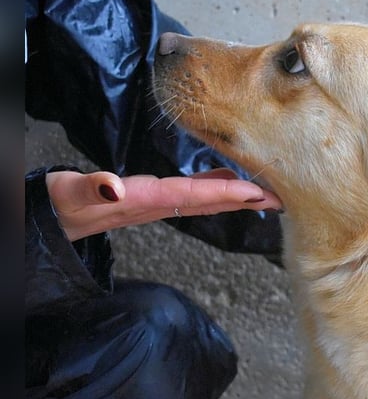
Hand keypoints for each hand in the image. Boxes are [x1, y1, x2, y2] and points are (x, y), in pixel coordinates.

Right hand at [46, 169, 281, 241]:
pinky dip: (215, 187)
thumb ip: (90, 188)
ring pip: (204, 199)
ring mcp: (156, 203)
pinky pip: (191, 193)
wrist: (55, 218)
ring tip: (267, 191)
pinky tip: (231, 179)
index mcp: (143, 200)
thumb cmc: (64, 203)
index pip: (191, 195)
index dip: (224, 192)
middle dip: (245, 200)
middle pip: (209, 202)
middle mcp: (157, 204)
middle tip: (281, 197)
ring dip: (236, 196)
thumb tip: (113, 186)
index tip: (256, 192)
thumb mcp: (72, 194)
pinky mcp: (152, 199)